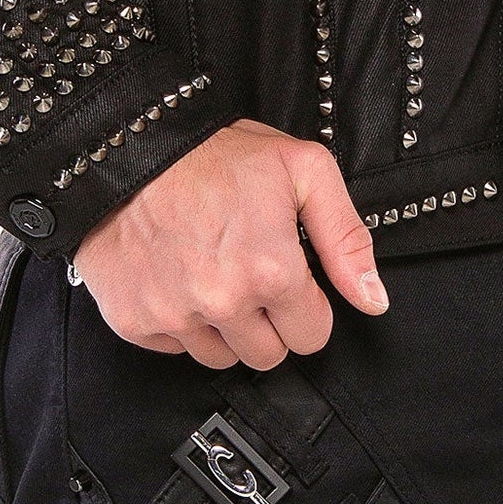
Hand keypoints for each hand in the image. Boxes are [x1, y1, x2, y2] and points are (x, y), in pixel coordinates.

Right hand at [69, 118, 389, 366]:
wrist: (129, 144)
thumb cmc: (215, 152)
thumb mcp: (302, 169)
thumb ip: (346, 237)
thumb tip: (373, 298)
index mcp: (272, 270)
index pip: (313, 335)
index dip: (307, 305)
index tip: (288, 275)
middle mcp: (224, 302)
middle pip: (269, 356)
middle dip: (269, 321)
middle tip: (249, 271)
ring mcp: (175, 316)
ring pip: (222, 358)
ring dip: (224, 326)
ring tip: (212, 271)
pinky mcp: (135, 321)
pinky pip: (174, 348)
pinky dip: (180, 320)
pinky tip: (178, 276)